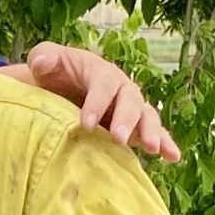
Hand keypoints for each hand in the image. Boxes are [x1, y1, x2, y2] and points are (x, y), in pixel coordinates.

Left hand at [26, 42, 180, 161]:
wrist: (58, 90)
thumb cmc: (53, 75)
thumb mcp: (45, 62)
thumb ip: (43, 57)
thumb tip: (41, 62)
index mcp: (100, 72)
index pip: (102, 85)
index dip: (96, 103)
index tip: (85, 124)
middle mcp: (120, 88)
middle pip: (130, 100)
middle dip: (125, 119)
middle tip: (118, 138)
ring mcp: (129, 108)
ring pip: (146, 116)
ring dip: (151, 132)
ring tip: (153, 149)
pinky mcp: (132, 127)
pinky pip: (151, 133)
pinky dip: (165, 143)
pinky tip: (173, 157)